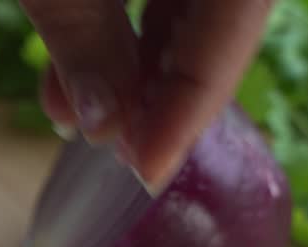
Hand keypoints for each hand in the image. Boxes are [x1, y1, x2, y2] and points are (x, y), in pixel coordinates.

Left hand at [20, 0, 272, 188]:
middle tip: (122, 159)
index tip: (149, 169)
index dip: (196, 98)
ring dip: (131, 74)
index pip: (238, 14)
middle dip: (164, 96)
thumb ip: (83, 36)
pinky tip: (69, 88)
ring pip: (186, 11)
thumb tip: (104, 126)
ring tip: (78, 124)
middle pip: (221, 23)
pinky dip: (114, 40)